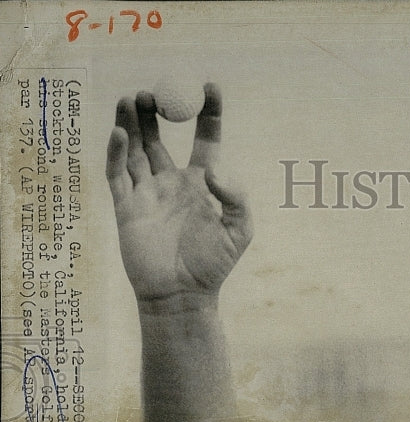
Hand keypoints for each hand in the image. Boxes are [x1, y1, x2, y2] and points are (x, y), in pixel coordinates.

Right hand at [106, 83, 252, 303]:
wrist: (183, 295)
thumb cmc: (215, 265)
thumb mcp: (239, 230)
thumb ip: (235, 197)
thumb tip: (214, 168)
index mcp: (202, 184)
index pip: (206, 139)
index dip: (208, 113)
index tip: (210, 86)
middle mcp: (173, 183)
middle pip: (161, 137)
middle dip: (156, 112)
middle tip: (155, 90)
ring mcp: (148, 193)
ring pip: (137, 149)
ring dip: (133, 122)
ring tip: (133, 97)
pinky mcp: (127, 207)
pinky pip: (118, 174)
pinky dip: (118, 152)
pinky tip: (121, 132)